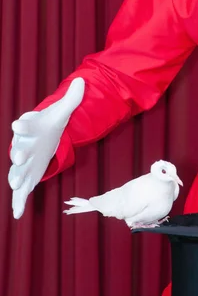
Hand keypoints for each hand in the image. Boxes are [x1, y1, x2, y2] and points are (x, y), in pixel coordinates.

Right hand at [8, 77, 84, 218]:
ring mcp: (23, 163)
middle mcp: (23, 146)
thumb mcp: (61, 112)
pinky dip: (18, 202)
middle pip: (19, 149)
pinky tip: (18, 215)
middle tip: (19, 155)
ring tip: (16, 183)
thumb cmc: (48, 125)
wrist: (40, 138)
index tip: (18, 124)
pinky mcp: (26, 177)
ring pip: (17, 170)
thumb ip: (72, 98)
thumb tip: (82, 80)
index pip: (24, 125)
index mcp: (30, 129)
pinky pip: (21, 191)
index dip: (22, 125)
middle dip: (18, 153)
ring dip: (17, 176)